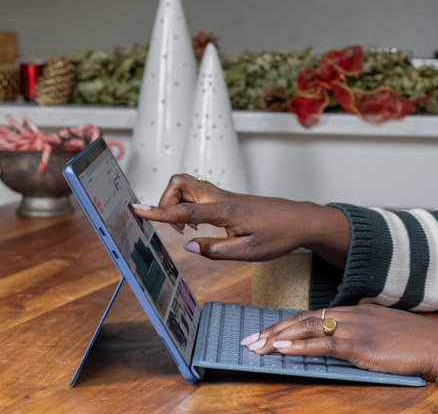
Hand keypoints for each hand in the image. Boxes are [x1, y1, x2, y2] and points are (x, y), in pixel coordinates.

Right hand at [130, 173, 350, 267]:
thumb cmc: (279, 236)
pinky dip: (189, 205)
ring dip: (177, 203)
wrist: (300, 219)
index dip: (159, 212)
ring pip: (187, 185)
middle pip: (180, 184)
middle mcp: (221, 198)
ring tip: (190, 229)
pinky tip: (201, 225)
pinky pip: (197, 192)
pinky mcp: (226, 198)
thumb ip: (217, 251)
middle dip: (166, 202)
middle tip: (178, 228)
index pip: (185, 210)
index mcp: (225, 211)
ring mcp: (223, 195)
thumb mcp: (249, 253)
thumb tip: (188, 246)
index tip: (137, 210)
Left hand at [241, 304, 437, 380]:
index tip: (266, 332)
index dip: (286, 323)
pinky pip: (323, 344)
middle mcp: (352, 314)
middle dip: (273, 329)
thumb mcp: (385, 331)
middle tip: (249, 339)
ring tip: (257, 345)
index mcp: (356, 311)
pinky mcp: (360, 345)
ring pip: (308, 328)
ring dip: (278, 337)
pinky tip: (281, 349)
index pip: (312, 314)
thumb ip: (362, 333)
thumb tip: (343, 342)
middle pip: (304, 318)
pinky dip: (299, 345)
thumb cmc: (415, 342)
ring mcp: (355, 328)